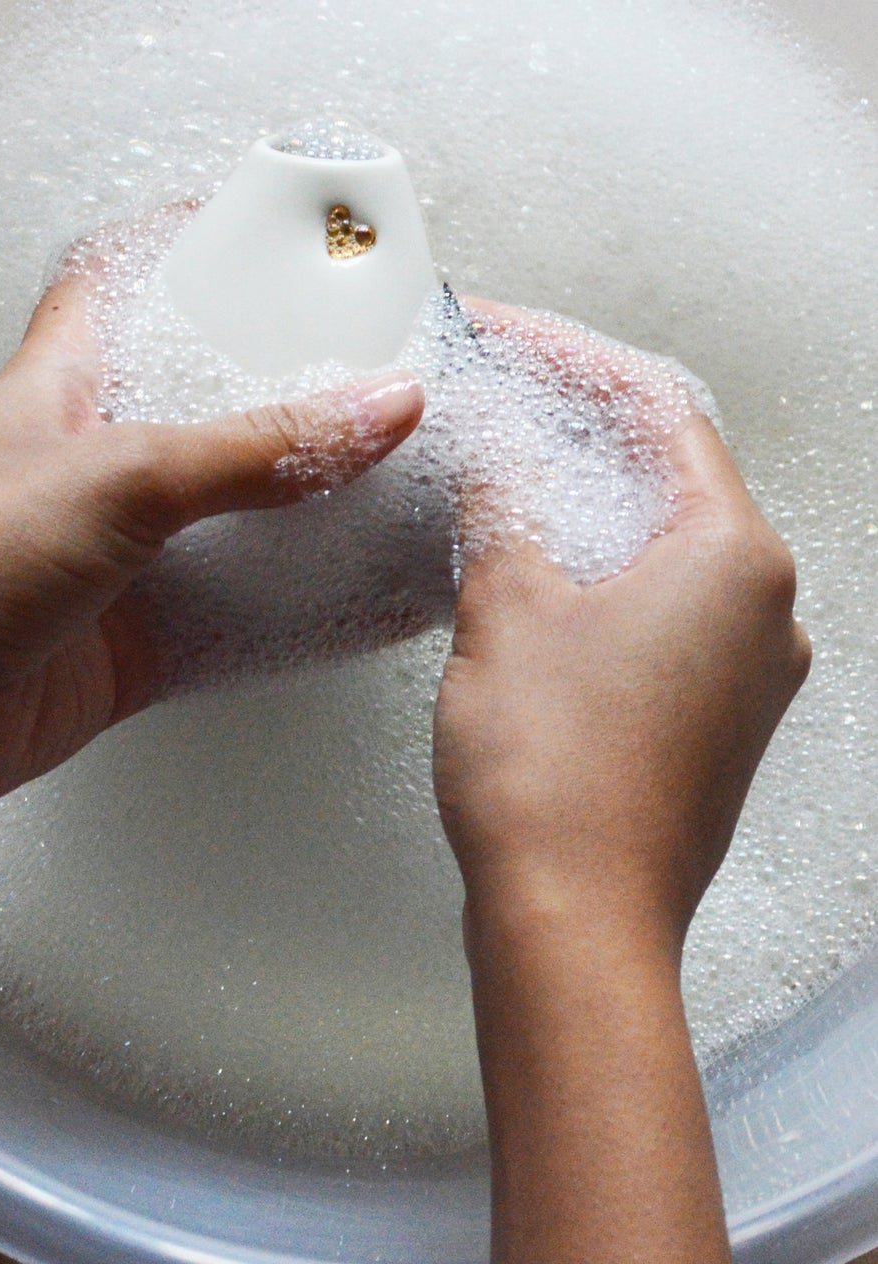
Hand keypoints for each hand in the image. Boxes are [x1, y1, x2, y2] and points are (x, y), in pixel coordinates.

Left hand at [0, 271, 424, 824]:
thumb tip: (377, 405)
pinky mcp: (135, 634)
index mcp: (69, 378)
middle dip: (287, 386)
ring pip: (231, 513)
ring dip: (301, 504)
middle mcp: (96, 457)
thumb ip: (255, 446)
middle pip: (205, 401)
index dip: (196, 248)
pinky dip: (292, 608)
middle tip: (377, 370)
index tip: (279, 238)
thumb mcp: (119, 475)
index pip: (129, 279)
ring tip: (395, 477)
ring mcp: (119, 550)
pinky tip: (349, 598)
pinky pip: (235, 613)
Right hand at [433, 301, 809, 962]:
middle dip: (582, 439)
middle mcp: (765, 612)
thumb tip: (498, 465)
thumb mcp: (505, 608)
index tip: (516, 343)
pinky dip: (602, 586)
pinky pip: (662, 622)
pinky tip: (537, 588)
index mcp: (734, 558)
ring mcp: (749, 676)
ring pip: (664, 556)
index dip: (575, 366)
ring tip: (507, 492)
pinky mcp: (714, 727)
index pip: (659, 414)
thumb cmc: (554, 779)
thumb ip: (504, 511)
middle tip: (506, 408)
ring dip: (588, 516)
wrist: (574, 920)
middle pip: (670, 482)